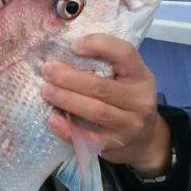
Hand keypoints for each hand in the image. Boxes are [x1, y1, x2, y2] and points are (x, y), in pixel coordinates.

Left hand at [41, 34, 171, 177]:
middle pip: (101, 86)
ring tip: (46, 90)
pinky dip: (67, 129)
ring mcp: (129, 125)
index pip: (125, 53)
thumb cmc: (127, 101)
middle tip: (47, 70)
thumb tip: (65, 55)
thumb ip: (106, 66)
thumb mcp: (127, 79)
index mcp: (142, 76)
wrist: (144, 139)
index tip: (74, 45)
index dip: (99, 45)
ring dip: (66, 99)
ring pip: (95, 111)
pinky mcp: (115, 145)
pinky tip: (53, 119)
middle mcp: (140, 100)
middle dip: (69, 77)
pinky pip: (89, 137)